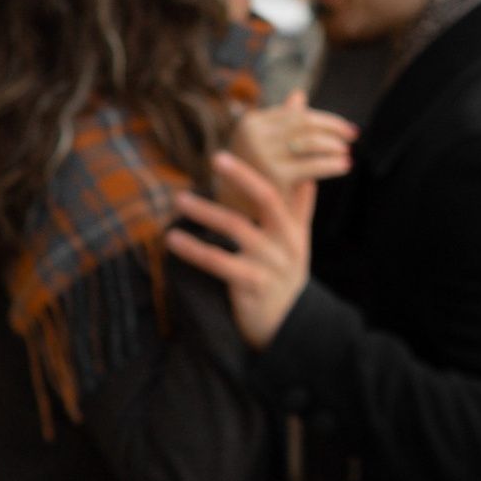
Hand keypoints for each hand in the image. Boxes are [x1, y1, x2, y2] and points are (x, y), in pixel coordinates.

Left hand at [170, 150, 314, 349]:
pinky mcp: (250, 286)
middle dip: (241, 177)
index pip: (276, 192)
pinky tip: (173, 240)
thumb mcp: (300, 243)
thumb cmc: (289, 277)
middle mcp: (284, 243)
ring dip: (206, 211)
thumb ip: (301, 210)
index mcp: (293, 230)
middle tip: (214, 157)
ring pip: (236, 228)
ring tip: (179, 200)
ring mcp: (268, 264)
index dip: (252, 172)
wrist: (290, 326)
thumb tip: (307, 176)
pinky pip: (218, 262)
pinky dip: (194, 249)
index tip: (225, 154)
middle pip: (265, 200)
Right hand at [231, 92, 355, 194]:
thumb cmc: (253, 173)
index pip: (296, 114)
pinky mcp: (275, 176)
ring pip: (311, 142)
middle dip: (333, 128)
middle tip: (353, 134)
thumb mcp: (264, 143)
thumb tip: (300, 94)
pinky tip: (345, 166)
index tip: (344, 126)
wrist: (236, 210)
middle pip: (305, 123)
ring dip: (334, 145)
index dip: (324, 118)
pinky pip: (313, 166)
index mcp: (251, 122)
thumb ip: (282, 120)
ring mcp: (263, 155)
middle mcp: (254, 135)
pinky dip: (332, 164)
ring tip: (346, 151)